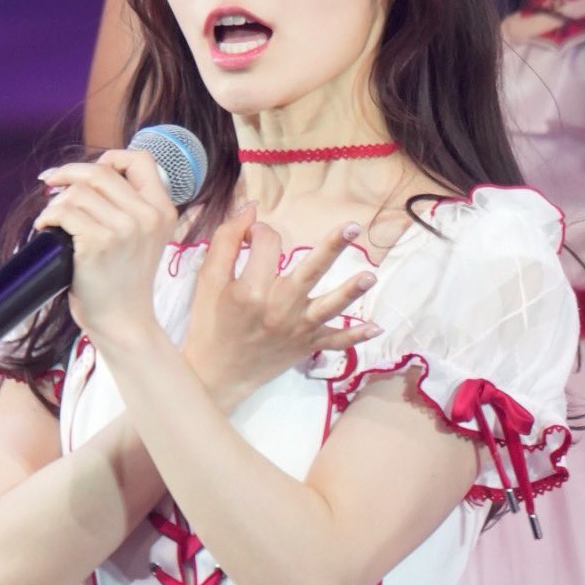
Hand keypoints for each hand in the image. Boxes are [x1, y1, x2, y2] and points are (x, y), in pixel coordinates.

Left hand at [34, 149, 178, 343]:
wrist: (123, 321)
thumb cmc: (124, 281)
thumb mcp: (144, 238)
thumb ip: (131, 206)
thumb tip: (87, 176)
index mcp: (163, 210)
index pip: (141, 160)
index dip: (111, 157)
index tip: (87, 172)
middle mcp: (147, 216)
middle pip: (100, 171)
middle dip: (68, 174)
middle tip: (51, 184)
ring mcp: (124, 229)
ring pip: (78, 192)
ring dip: (56, 202)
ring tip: (51, 219)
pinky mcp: (98, 243)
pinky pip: (63, 212)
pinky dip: (47, 217)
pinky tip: (44, 228)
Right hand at [183, 206, 381, 407]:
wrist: (215, 374)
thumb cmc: (209, 323)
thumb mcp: (208, 280)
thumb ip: (226, 241)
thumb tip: (251, 209)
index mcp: (251, 290)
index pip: (268, 245)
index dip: (260, 232)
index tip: (252, 236)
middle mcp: (278, 309)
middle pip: (309, 271)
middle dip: (332, 247)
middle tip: (352, 227)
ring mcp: (296, 330)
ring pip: (329, 307)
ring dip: (351, 292)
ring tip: (371, 276)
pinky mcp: (305, 346)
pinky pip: (334, 342)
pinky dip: (354, 337)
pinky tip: (376, 327)